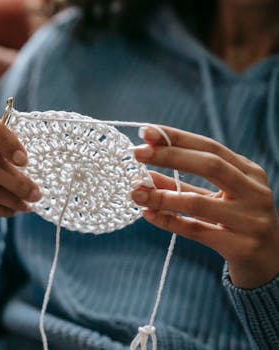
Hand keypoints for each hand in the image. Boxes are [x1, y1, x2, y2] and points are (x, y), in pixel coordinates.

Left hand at [131, 125, 278, 288]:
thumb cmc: (237, 224)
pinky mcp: (241, 246)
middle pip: (209, 165)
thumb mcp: (213, 199)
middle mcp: (253, 192)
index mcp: (248, 172)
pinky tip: (148, 214)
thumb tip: (144, 173)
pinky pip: (197, 231)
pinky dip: (169, 221)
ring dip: (162, 196)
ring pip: (199, 202)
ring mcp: (250, 220)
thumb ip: (181, 186)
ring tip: (135, 191)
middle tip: (137, 152)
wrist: (270, 263)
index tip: (146, 132)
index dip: (177, 138)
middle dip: (169, 156)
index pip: (209, 147)